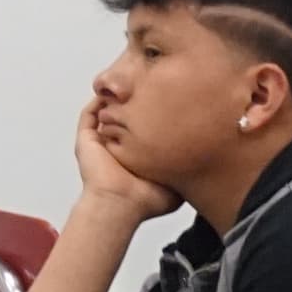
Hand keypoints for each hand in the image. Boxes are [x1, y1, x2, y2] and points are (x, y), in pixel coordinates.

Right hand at [72, 97, 179, 223]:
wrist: (120, 203)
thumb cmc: (145, 200)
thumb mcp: (175, 189)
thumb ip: (186, 174)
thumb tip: (204, 165)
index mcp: (134, 158)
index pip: (141, 132)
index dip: (152, 117)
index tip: (168, 105)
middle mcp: (117, 149)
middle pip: (122, 119)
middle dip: (133, 104)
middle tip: (149, 90)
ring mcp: (101, 144)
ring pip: (105, 114)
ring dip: (115, 100)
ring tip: (129, 88)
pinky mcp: (86, 141)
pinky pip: (88, 115)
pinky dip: (98, 103)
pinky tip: (112, 95)